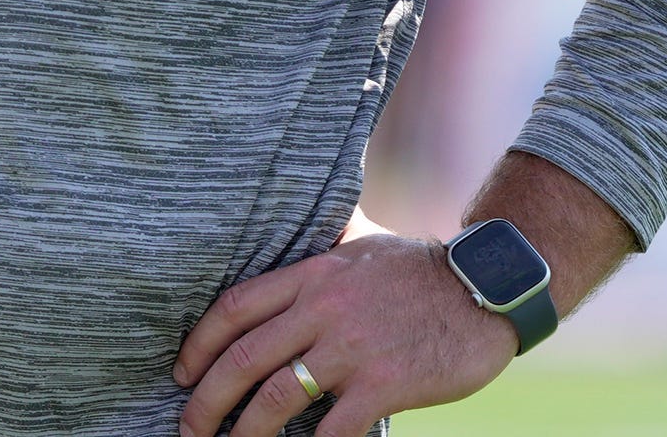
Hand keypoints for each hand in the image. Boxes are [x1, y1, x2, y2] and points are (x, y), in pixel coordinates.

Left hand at [172, 223, 515, 436]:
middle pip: (242, 358)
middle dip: (206, 400)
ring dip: (243, 433)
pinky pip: (331, 431)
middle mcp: (322, 308)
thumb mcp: (359, 248)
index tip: (181, 372)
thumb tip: (281, 273)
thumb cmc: (421, 269)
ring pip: (274, 398)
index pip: (235, 308)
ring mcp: (351, 348)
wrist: (485, 287)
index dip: (198, 344)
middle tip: (188, 427)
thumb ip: (318, 264)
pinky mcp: (384, 385)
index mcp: (311, 274)